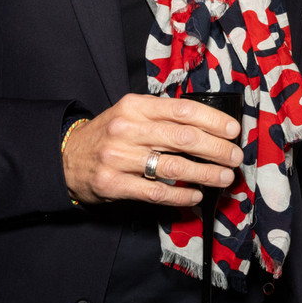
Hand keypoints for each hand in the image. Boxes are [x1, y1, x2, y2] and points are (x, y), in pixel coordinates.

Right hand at [61, 93, 242, 205]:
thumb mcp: (131, 113)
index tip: (233, 130)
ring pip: (173, 166)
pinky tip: (196, 195)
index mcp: (135, 106)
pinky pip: (155, 192)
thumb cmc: (110, 134)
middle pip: (184, 138)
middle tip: (235, 157)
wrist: (66, 157)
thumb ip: (164, 116)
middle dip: (217, 149)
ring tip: (224, 178)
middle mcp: (127, 129)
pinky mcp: (112, 184)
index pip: (183, 109)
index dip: (213, 120)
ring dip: (205, 174)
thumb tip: (211, 126)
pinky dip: (180, 196)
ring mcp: (118, 157)